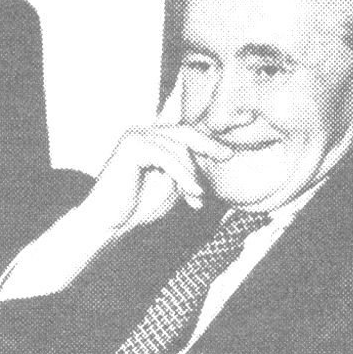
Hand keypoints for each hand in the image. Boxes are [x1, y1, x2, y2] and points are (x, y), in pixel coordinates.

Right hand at [77, 87, 232, 235]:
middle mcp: (146, 132)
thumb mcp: (176, 185)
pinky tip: (193, 192)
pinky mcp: (132, 146)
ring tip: (198, 195)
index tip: (241, 130)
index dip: (212, 132)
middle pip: (187, 132)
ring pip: (179, 147)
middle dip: (210, 145)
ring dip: (193, 174)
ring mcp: (137, 136)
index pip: (188, 131)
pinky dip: (183, 175)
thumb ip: (191, 170)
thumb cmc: (141, 206)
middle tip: (229, 156)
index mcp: (156, 139)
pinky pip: (167, 156)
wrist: (112, 223)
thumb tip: (222, 158)